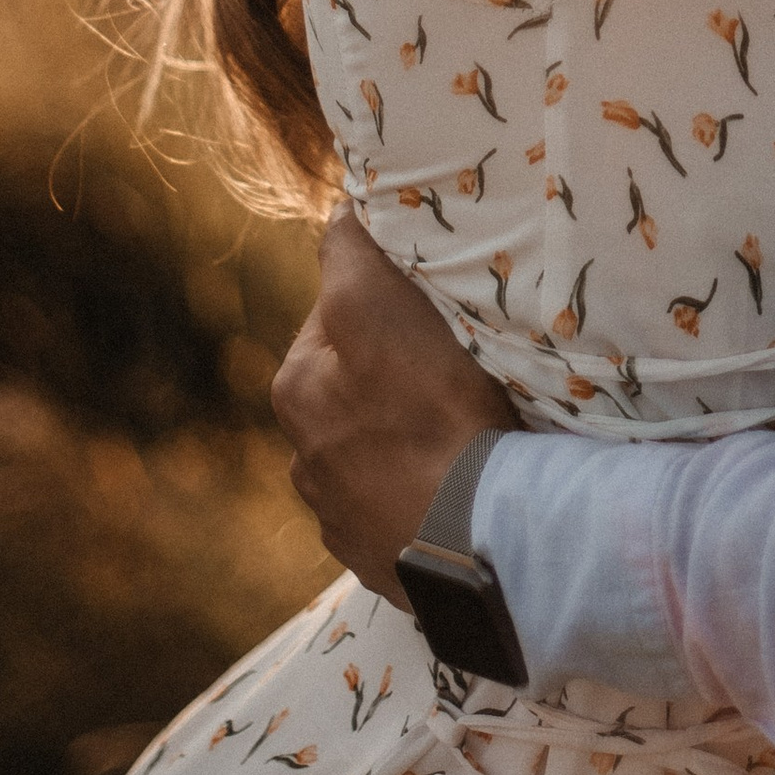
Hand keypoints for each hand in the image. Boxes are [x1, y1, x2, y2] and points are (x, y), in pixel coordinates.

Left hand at [269, 205, 517, 603]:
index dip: (388, 304)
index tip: (436, 312)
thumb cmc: (431, 413)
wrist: (479, 539)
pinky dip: (426, 492)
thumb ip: (348, 255)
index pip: (337, 317)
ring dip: (409, 438)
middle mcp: (302, 458)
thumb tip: (338, 215)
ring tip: (464, 432)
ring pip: (377, 451)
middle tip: (457, 369)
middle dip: (395, 375)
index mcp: (295, 391)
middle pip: (355, 387)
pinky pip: (403, 507)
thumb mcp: (377, 307)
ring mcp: (341, 517)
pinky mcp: (382, 560)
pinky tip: (460, 484)